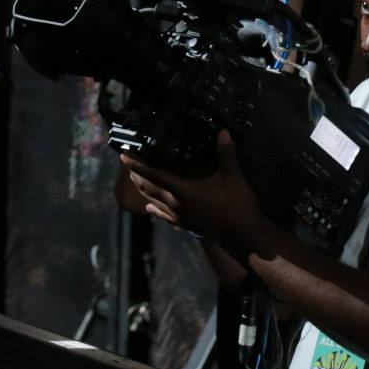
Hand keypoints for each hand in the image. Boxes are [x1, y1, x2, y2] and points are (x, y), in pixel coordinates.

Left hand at [121, 132, 269, 256]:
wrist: (244, 237)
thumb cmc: (237, 204)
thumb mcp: (232, 175)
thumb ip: (226, 152)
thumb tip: (223, 131)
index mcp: (182, 190)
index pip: (153, 174)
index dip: (137, 164)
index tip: (123, 155)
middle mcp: (175, 204)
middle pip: (148, 188)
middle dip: (136, 175)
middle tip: (128, 164)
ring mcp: (179, 217)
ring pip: (153, 202)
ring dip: (143, 190)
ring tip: (135, 180)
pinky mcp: (186, 225)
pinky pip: (164, 215)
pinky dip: (154, 209)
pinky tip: (150, 207)